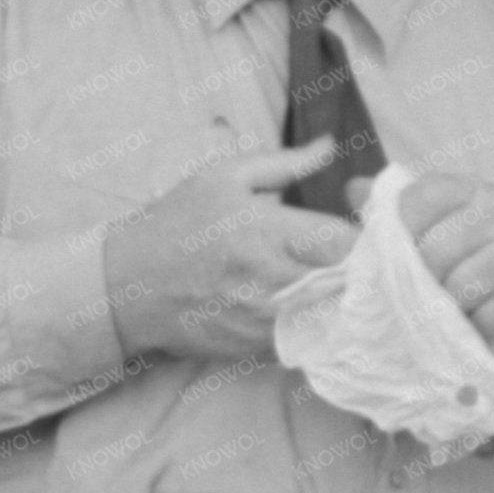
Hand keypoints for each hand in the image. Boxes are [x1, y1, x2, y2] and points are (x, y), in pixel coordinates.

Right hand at [101, 139, 358, 361]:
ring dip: (338, 296)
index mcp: (266, 231)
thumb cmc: (175, 224)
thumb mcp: (222, 177)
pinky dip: (312, 318)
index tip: (362, 229)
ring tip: (328, 279)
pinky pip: (305, 334)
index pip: (346, 242)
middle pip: (348, 282)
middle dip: (359, 268)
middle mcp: (271, 280)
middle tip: (353, 256)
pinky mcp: (258, 347)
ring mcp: (265, 320)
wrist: (128, 286)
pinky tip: (300, 302)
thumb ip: (285, 164)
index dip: (365, 236)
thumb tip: (330, 145)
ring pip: (332, 312)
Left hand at [393, 170, 493, 369]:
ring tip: (458, 318)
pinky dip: (480, 331)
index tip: (404, 265)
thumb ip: (385, 224)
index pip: (414, 201)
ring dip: (452, 315)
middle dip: (423, 290)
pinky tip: (483, 330)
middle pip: (433, 252)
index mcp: (462, 189)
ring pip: (463, 286)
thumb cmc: (478, 268)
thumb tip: (337, 203)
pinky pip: (493, 313)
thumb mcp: (433, 240)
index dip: (398, 239)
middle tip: (431, 304)